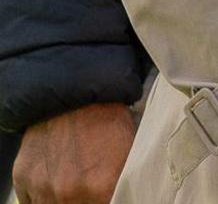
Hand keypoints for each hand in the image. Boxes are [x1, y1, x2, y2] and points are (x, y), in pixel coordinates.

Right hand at [14, 101, 137, 203]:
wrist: (74, 92)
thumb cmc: (107, 118)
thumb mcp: (129, 153)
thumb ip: (121, 184)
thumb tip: (120, 195)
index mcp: (101, 187)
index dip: (106, 200)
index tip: (105, 195)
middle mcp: (68, 192)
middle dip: (85, 201)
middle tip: (91, 189)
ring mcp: (42, 187)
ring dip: (63, 200)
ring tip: (74, 184)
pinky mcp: (22, 178)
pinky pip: (31, 202)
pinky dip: (42, 196)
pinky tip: (54, 181)